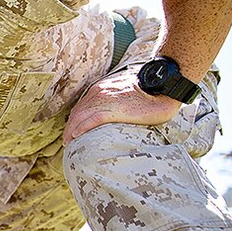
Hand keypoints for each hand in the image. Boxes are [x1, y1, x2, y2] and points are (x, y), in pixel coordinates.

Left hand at [63, 72, 181, 143]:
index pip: (82, 106)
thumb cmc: (150, 93)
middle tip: (67, 140)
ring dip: (72, 130)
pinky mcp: (113, 109)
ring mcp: (105, 100)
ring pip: (80, 116)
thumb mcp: (126, 95)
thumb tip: (113, 113)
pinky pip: (92, 120)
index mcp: (101, 88)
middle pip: (77, 112)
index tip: (72, 130)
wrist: (164, 88)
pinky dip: (82, 128)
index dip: (75, 119)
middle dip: (70, 127)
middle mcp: (99, 92)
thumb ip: (114, 102)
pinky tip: (76, 136)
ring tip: (69, 142)